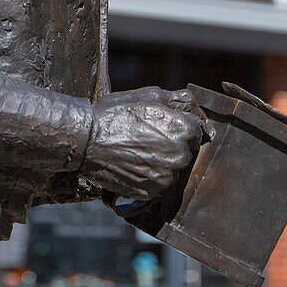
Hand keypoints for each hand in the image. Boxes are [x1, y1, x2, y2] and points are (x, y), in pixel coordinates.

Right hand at [81, 87, 204, 199]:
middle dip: (173, 145)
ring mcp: (165, 176)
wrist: (86, 140)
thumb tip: (199, 112)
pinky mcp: (151, 191)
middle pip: (185, 153)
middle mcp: (178, 156)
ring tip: (138, 150)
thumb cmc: (116, 113)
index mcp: (182, 130)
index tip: (162, 126)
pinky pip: (158, 184)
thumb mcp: (149, 95)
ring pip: (173, 170)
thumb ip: (179, 100)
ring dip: (162, 162)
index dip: (180, 127)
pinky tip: (133, 163)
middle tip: (147, 137)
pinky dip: (149, 176)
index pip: (197, 133)